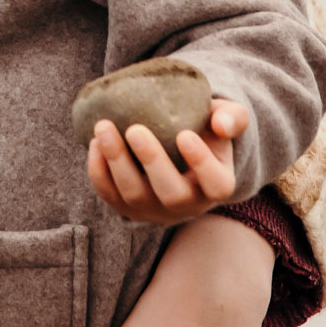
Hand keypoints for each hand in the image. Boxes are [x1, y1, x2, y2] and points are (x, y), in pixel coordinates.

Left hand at [84, 99, 250, 224]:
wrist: (178, 142)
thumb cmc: (205, 128)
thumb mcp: (224, 117)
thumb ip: (231, 116)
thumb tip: (221, 122)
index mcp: (216, 184)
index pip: (217, 185)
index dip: (202, 164)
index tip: (185, 135)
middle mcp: (187, 204)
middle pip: (172, 195)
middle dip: (152, 161)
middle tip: (135, 129)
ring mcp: (156, 210)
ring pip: (135, 197)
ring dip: (117, 162)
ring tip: (104, 127)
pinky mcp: (128, 207)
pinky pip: (110, 196)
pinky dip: (99, 172)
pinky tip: (94, 143)